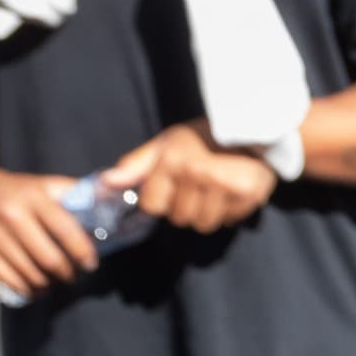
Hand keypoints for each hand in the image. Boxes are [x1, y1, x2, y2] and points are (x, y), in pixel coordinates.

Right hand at [0, 164, 97, 300]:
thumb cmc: (15, 191)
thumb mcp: (42, 185)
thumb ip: (74, 195)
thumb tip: (112, 201)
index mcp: (34, 196)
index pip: (67, 230)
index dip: (83, 253)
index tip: (90, 264)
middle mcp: (12, 214)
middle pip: (51, 260)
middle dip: (67, 274)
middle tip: (71, 276)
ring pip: (31, 274)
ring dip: (47, 285)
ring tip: (52, 282)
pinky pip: (9, 280)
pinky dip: (26, 290)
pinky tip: (33, 288)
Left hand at [101, 122, 278, 233]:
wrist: (251, 130)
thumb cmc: (202, 138)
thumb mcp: (164, 145)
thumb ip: (134, 167)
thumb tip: (104, 183)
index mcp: (171, 159)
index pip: (152, 206)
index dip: (160, 200)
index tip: (172, 187)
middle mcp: (196, 172)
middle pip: (178, 218)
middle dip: (184, 207)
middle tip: (197, 186)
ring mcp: (223, 185)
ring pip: (203, 224)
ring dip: (206, 213)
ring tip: (214, 191)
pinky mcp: (247, 195)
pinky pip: (227, 222)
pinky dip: (227, 213)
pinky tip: (230, 193)